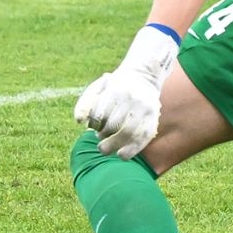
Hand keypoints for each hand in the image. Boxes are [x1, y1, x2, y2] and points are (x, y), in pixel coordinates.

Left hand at [74, 26, 179, 158]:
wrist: (143, 76)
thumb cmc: (114, 86)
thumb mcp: (98, 88)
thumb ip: (85, 103)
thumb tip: (79, 121)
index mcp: (115, 89)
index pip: (99, 114)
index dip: (94, 125)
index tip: (93, 127)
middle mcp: (131, 98)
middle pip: (113, 125)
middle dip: (103, 136)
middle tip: (99, 139)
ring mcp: (144, 108)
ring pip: (128, 132)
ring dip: (114, 145)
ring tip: (104, 149)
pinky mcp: (153, 117)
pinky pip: (143, 137)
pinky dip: (132, 150)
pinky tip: (122, 156)